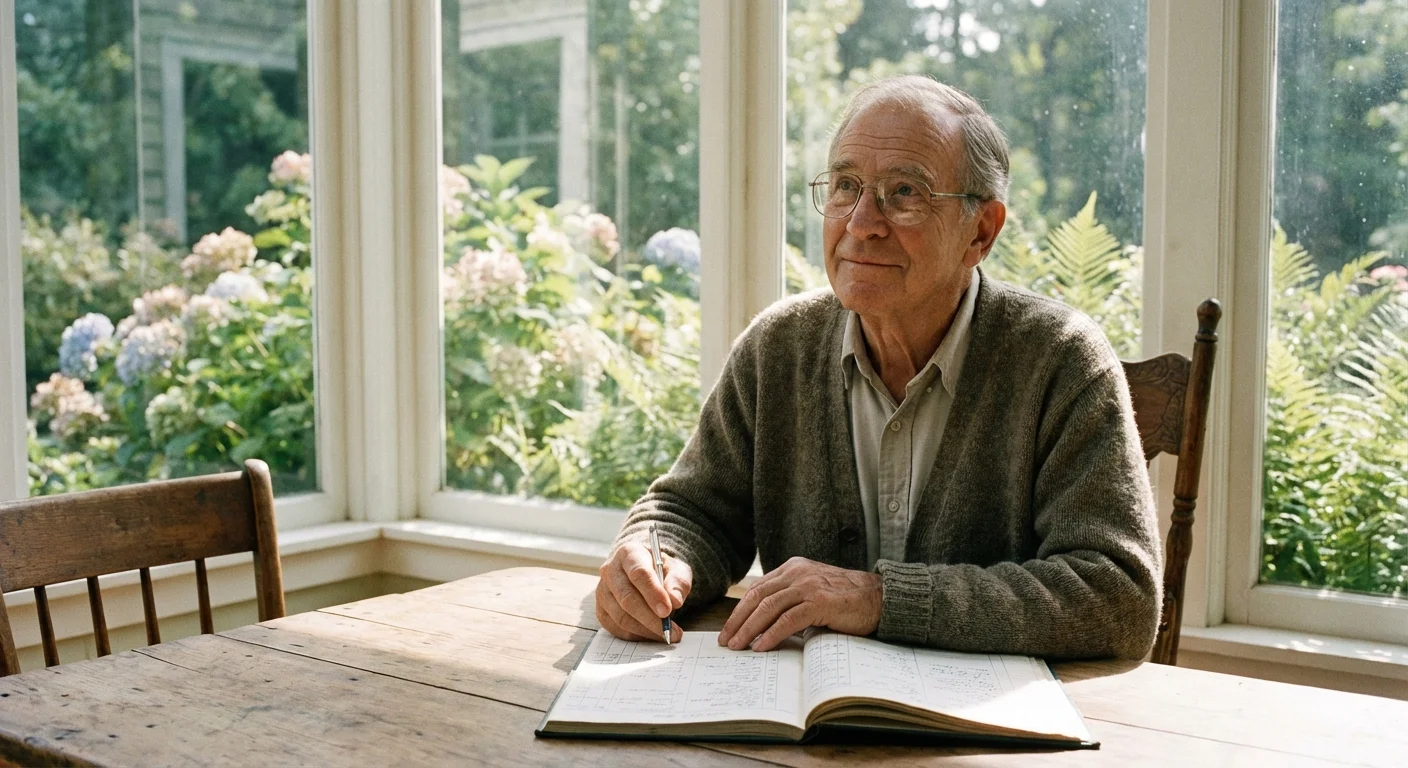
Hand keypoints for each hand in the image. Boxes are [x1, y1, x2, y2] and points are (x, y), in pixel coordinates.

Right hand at [595, 540, 690, 642]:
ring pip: (620, 616)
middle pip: (627, 598)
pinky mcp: (601, 610)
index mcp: (629, 553)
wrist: (644, 573)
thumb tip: (674, 601)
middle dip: (650, 617)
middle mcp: (610, 570)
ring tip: (665, 634)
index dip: (653, 593)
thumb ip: (677, 583)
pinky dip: (636, 635)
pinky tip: (651, 634)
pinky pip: (616, 628)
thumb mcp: (676, 569)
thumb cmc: (661, 571)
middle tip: (669, 629)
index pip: (638, 573)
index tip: (667, 610)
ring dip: (645, 629)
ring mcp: (602, 591)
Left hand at [718, 557, 881, 651]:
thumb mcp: (813, 593)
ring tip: (738, 646)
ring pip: (768, 607)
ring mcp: (808, 585)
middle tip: (726, 641)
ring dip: (749, 629)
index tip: (728, 630)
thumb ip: (791, 600)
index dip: (740, 611)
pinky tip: (761, 646)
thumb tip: (762, 624)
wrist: (879, 598)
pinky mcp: (820, 601)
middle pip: (757, 597)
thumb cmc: (846, 601)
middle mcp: (798, 573)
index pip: (757, 589)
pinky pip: (788, 619)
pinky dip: (772, 634)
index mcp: (793, 568)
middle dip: (738, 621)